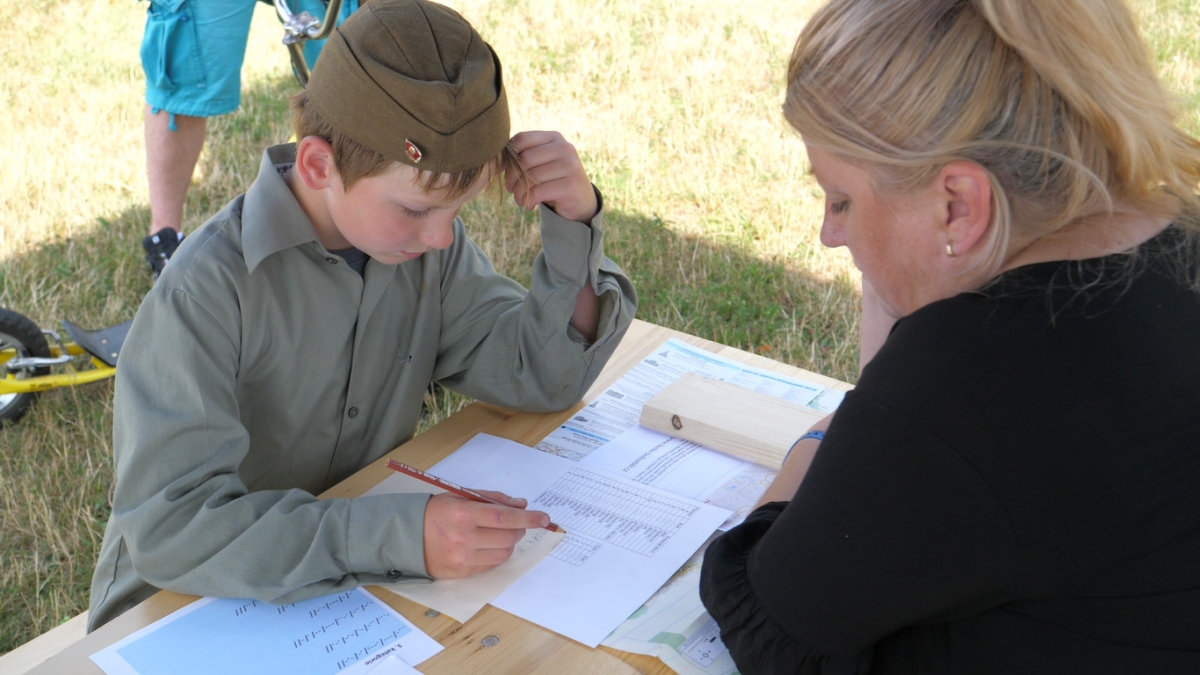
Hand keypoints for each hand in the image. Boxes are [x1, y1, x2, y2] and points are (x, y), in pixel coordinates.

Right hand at [422, 490, 551, 578]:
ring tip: (500, 533)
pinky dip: (496, 554)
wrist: (406, 537)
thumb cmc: (436, 512)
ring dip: (509, 543)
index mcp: (464, 515)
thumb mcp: (461, 497)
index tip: (544, 518)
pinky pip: (491, 564)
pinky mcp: (461, 573)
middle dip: (519, 528)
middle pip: (508, 537)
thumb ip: (492, 499)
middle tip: (516, 522)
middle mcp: (464, 539)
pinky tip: (487, 545)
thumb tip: (522, 505)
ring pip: (503, 553)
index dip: (528, 518)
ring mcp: (463, 559)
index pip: (505, 517)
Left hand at [506, 131, 597, 222]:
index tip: (505, 171)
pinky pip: (539, 192)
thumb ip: (523, 156)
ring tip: (519, 199)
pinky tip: (529, 205)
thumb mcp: (540, 163)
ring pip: (531, 177)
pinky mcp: (571, 185)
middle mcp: (564, 148)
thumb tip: (496, 159)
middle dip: (512, 177)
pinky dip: (529, 201)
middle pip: (524, 159)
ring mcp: (570, 165)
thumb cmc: (552, 180)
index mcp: (554, 138)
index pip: (522, 139)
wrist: (580, 200)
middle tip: (511, 189)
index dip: (508, 156)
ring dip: (519, 192)